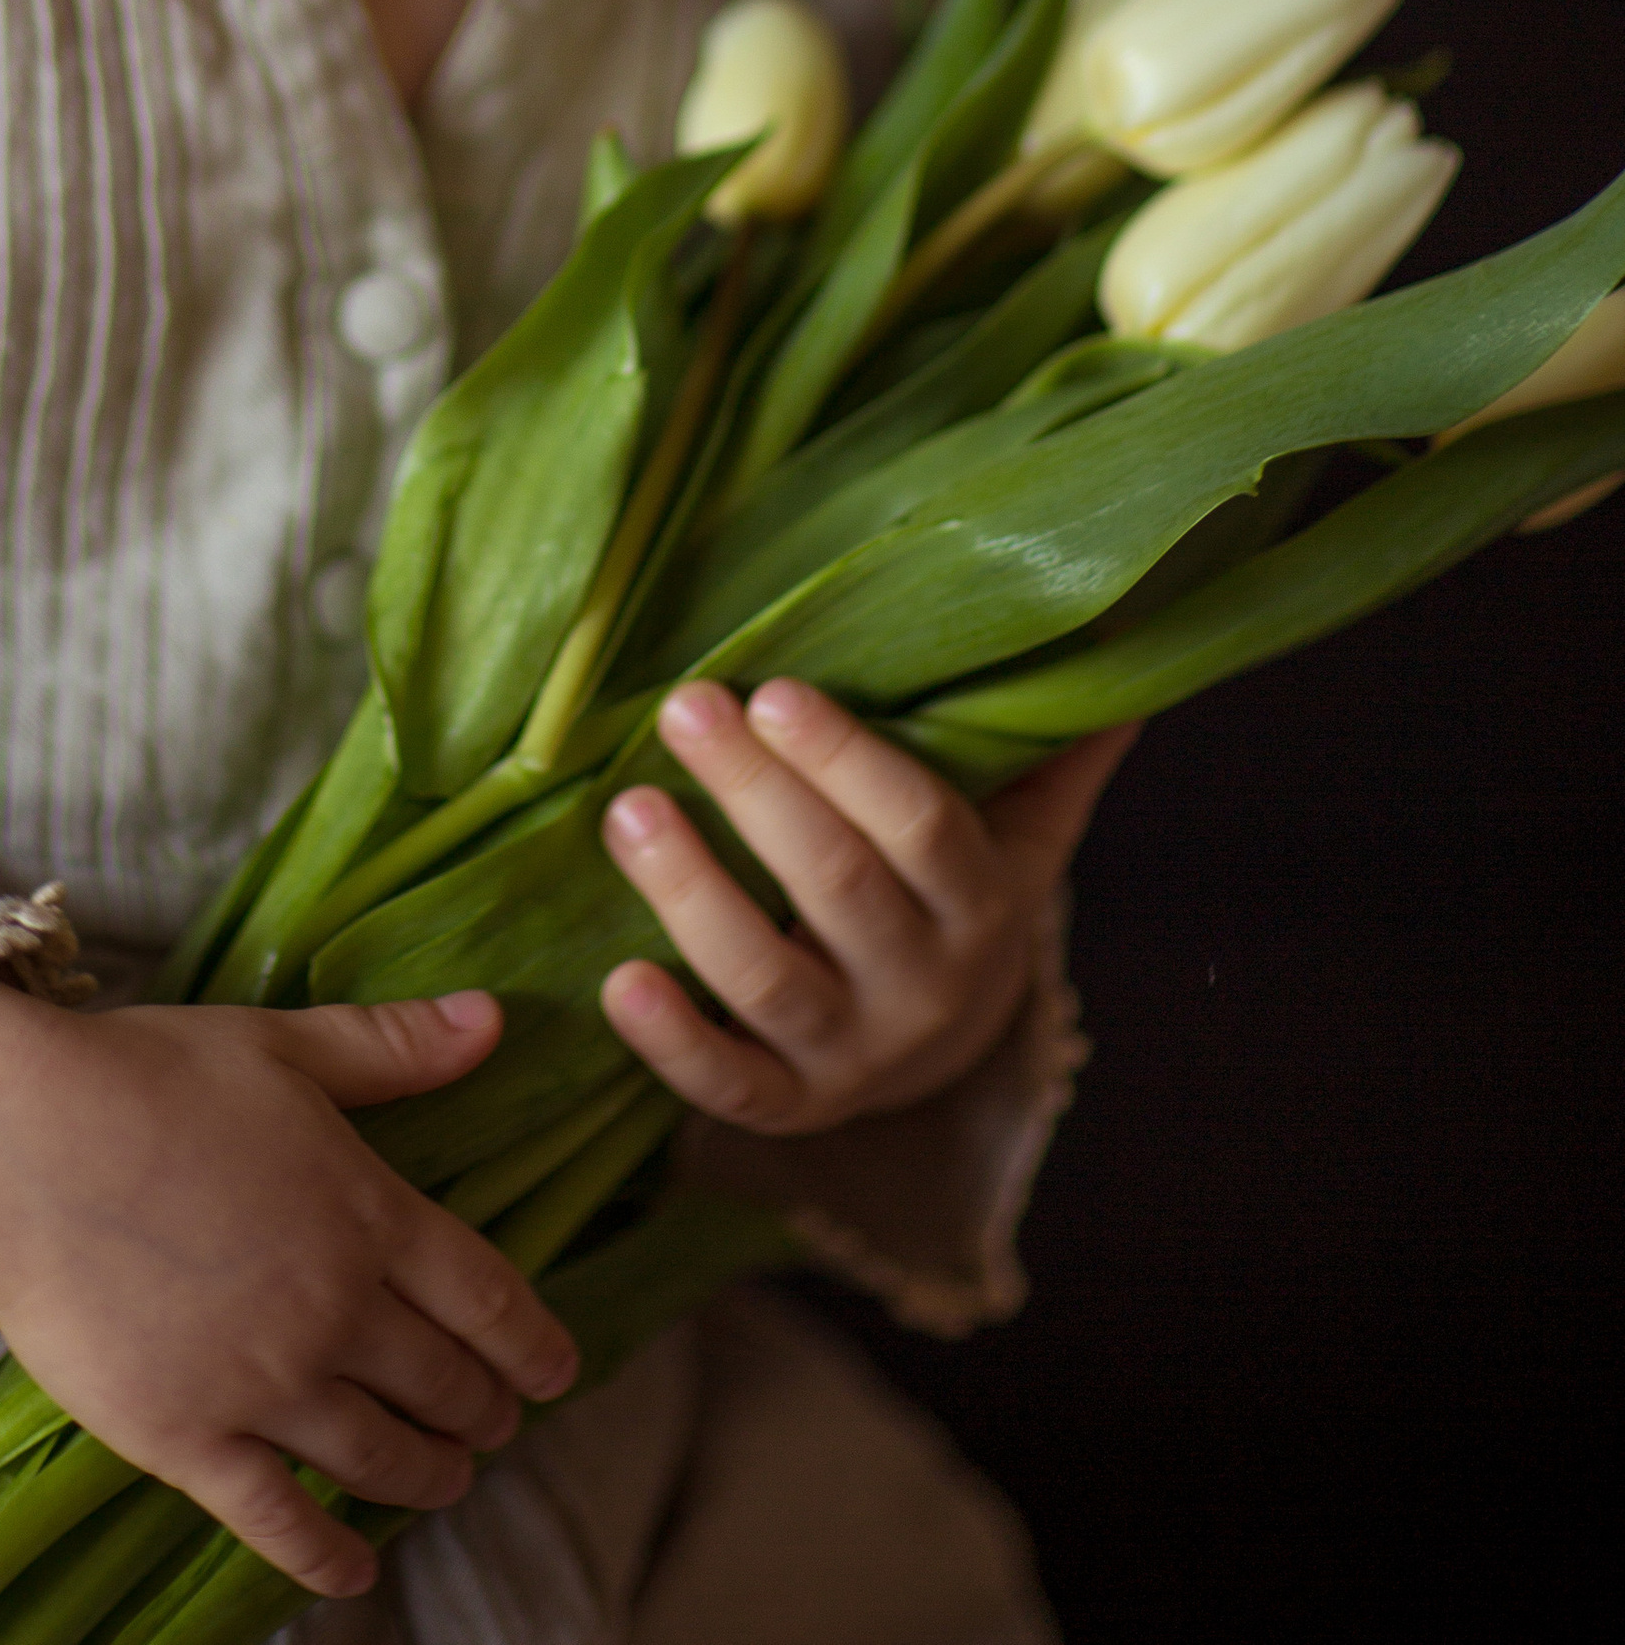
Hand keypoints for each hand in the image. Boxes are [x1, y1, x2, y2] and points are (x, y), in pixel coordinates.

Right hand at [0, 977, 578, 1600]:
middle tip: (495, 1425)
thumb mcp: (282, 1045)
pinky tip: (354, 1569)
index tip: (557, 1372)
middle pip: (443, 1385)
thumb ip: (392, 1046)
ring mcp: (264, 1384)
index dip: (534, 1345)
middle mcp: (335, 1310)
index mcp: (369, 1212)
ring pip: (378, 1456)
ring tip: (445, 1480)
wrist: (15, 1144)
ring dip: (427, 1475)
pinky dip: (328, 1555)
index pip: (488, 1299)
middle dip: (482, 1412)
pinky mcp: (187, 1438)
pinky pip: (278, 1520)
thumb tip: (494, 1021)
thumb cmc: (146, 1077)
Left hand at [598, 677, 1135, 1131]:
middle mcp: (925, 988)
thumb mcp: (1020, 827)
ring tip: (626, 810)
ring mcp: (854, 1056)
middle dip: (755, 792)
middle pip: (836, 886)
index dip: (847, 761)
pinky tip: (617, 980)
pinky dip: (670, 1042)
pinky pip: (729, 1087)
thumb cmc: (958, 894)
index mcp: (982, 904)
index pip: (922, 826)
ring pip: (769, 979)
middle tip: (686, 708)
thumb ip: (1054, 746)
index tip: (775, 693)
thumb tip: (1119, 631)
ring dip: (691, 894)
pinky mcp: (787, 1106)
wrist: (943, 1048)